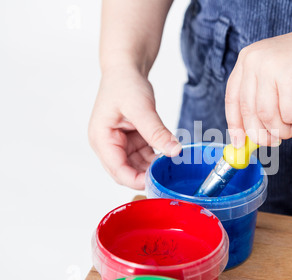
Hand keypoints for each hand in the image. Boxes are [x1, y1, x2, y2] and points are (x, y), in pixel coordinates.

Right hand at [88, 67, 180, 189]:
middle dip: (147, 176)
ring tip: (173, 165)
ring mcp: (120, 144)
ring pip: (138, 166)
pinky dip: (157, 157)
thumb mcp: (141, 108)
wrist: (126, 69)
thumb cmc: (125, 84)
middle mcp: (108, 145)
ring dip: (154, 167)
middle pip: (127, 172)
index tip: (158, 183)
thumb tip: (175, 151)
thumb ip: (157, 132)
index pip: (118, 170)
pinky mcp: (132, 141)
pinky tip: (170, 156)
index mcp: (102, 139)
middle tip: (169, 178)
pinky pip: (145, 156)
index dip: (137, 180)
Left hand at [225, 29, 291, 146]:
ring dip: (286, 128)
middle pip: (250, 113)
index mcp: (246, 60)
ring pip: (269, 118)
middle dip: (264, 134)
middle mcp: (254, 62)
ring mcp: (271, 69)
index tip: (241, 143)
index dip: (235, 125)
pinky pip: (290, 115)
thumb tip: (249, 138)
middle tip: (276, 140)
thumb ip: (259, 101)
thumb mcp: (273, 77)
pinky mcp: (290, 78)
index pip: (233, 99)